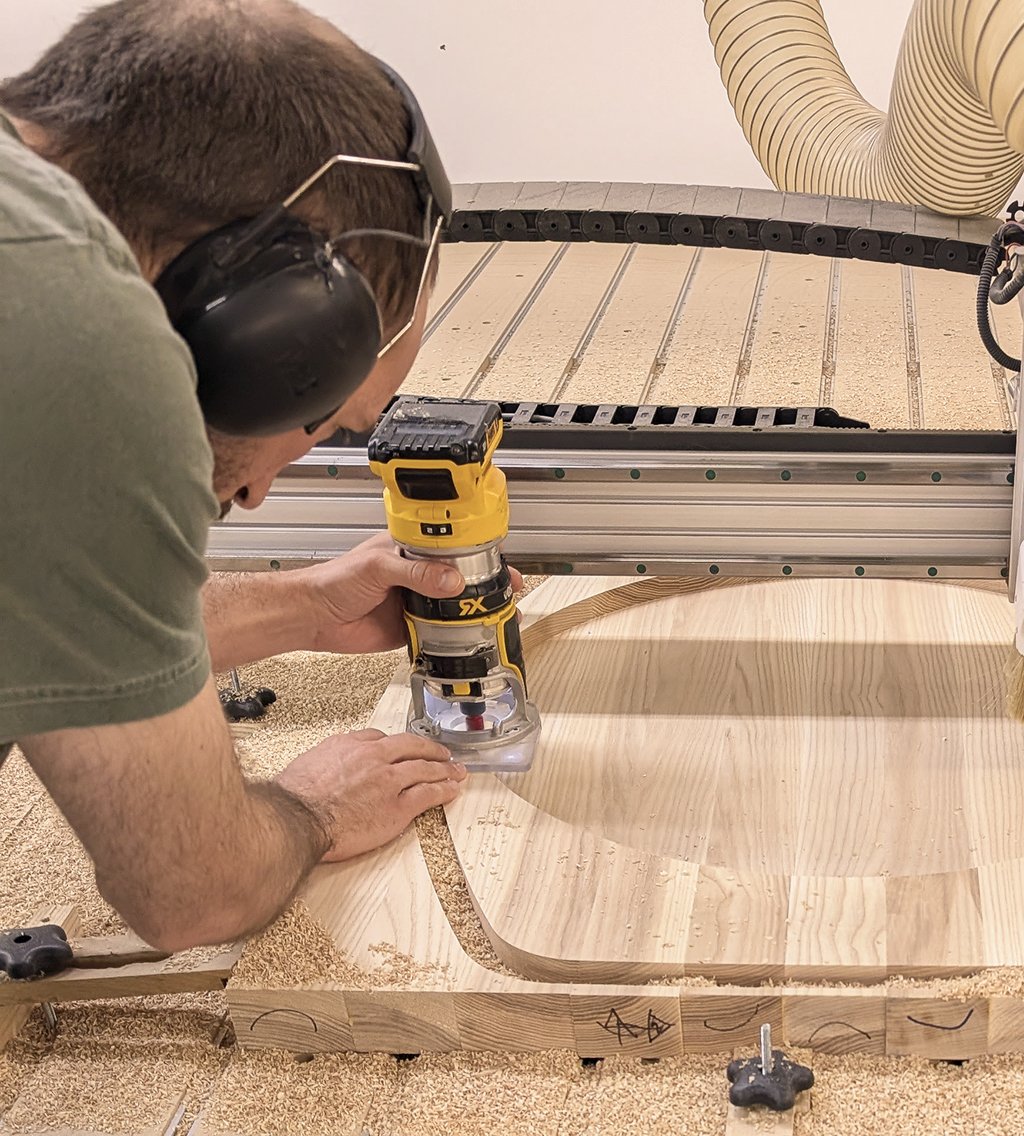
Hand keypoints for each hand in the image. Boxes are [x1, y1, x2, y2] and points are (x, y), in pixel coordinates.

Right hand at [274, 728, 467, 861]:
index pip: (381, 738)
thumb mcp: (308, 763)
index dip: (396, 745)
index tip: (403, 749)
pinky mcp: (397, 807)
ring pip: (425, 768)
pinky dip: (443, 790)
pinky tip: (451, 790)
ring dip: (444, 768)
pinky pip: (428, 795)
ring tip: (455, 770)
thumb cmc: (296, 796)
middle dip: (430, 749)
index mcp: (351, 745)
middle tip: (442, 753)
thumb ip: (326, 761)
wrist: (298, 818)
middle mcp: (374, 758)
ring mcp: (389, 781)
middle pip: (411, 746)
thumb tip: (328, 766)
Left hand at [298, 532, 523, 654]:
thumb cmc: (334, 581)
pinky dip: (456, 636)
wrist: (314, 618)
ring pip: (454, 606)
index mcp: (411, 550)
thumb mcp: (378, 567)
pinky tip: (472, 637)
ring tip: (500, 614)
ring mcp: (416, 602)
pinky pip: (440, 632)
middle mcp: (418, 575)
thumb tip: (451, 580)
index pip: (452, 546)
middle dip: (486, 583)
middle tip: (509, 589)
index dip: (478, 551)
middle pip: (461, 577)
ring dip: (475, 611)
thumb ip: (415, 573)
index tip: (499, 559)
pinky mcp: (411, 628)